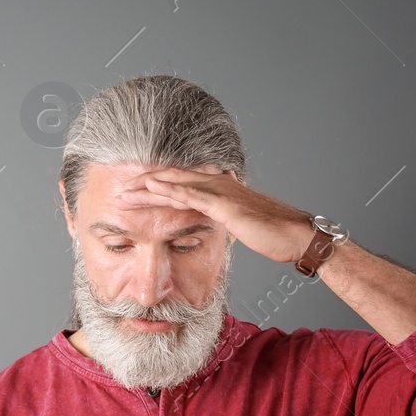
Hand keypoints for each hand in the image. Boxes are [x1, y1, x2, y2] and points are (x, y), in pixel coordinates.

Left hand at [115, 165, 316, 263]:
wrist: (297, 236)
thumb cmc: (272, 232)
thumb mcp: (240, 222)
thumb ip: (223, 217)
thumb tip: (212, 220)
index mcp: (219, 188)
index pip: (180, 184)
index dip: (154, 187)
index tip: (132, 193)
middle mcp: (217, 183)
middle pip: (172, 180)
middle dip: (143, 184)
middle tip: (118, 191)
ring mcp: (220, 191)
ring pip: (176, 184)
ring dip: (147, 186)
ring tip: (124, 191)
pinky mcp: (224, 204)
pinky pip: (191, 194)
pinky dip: (169, 189)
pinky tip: (152, 187)